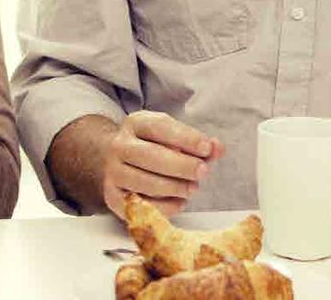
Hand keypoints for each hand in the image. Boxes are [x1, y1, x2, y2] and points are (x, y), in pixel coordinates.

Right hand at [102, 110, 223, 218]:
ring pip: (146, 183)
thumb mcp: (171, 135)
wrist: (115, 159)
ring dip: (175, 187)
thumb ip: (196, 143)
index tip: (207, 148)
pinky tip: (180, 201)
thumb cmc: (152, 146)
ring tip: (192, 188)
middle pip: (151, 156)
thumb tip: (217, 148)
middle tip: (203, 171)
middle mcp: (119, 146)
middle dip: (182, 165)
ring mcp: (113, 172)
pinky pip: (142, 206)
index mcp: (135, 123)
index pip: (160, 127)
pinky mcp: (114, 198)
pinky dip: (166, 206)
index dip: (186, 138)